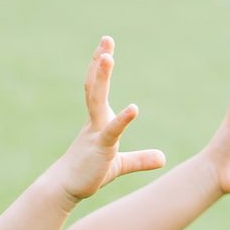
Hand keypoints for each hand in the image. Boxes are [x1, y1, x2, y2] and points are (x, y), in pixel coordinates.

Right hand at [51, 37, 165, 202]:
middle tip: (106, 39)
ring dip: (101, 78)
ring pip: (97, 100)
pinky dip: (123, 120)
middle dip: (100, 62)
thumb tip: (163, 158)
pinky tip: (134, 108)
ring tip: (107, 57)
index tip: (105, 46)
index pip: (98, 87)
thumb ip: (140, 159)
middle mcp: (95, 121)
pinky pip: (111, 131)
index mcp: (98, 120)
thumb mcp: (120, 165)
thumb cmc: (89, 174)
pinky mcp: (100, 148)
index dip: (101, 66)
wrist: (66, 190)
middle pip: (95, 85)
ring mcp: (95, 133)